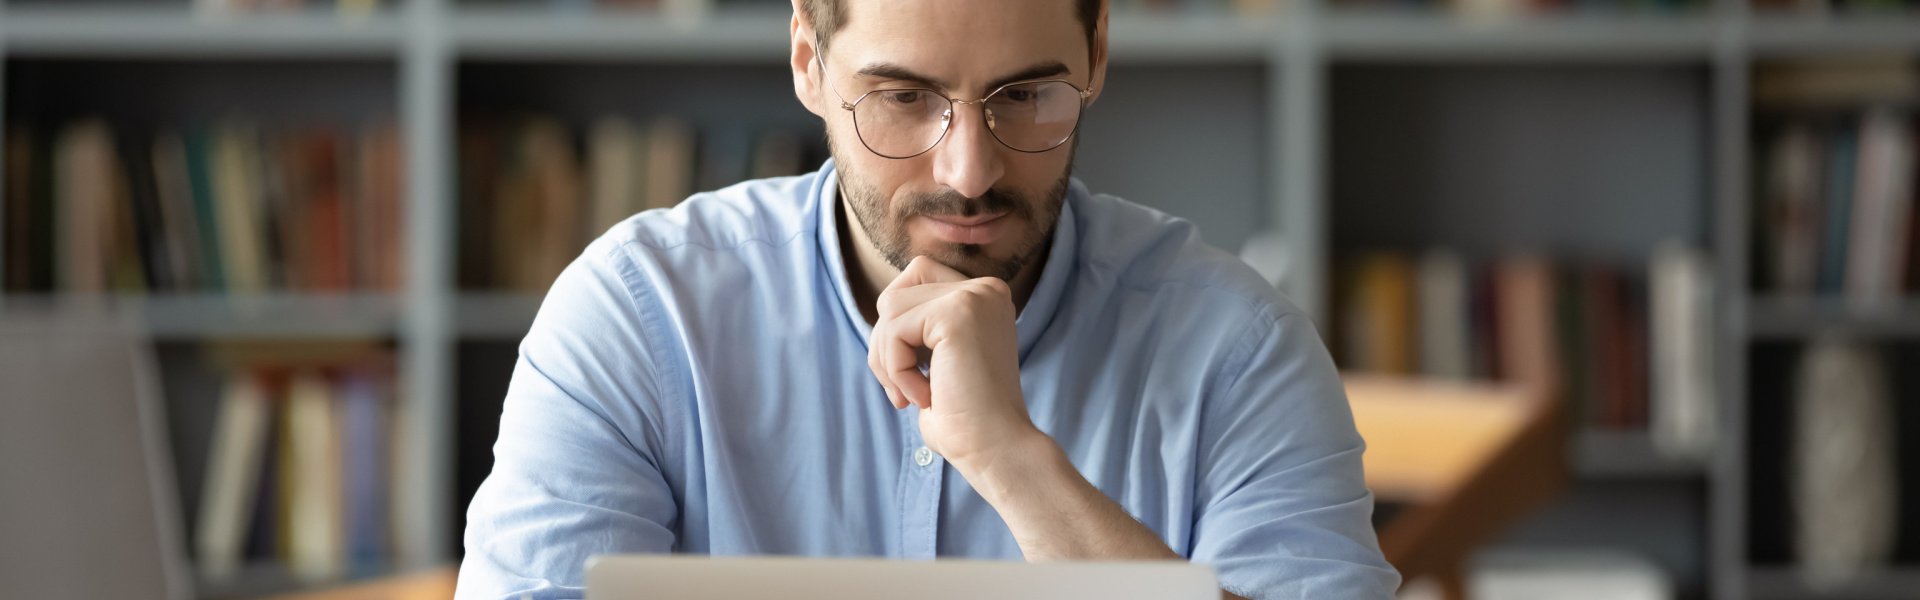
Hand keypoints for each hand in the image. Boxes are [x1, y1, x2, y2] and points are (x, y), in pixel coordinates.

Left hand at [867, 256, 1040, 468]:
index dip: (898, 328)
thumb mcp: (937, 360)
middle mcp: (985, 289)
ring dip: (887, 361)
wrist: (996, 449)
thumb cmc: (964, 418)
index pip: (915, 280)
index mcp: (984, 297)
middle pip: (896, 293)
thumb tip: (884, 308)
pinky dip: (896, 371)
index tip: (911, 375)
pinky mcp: (958, 312)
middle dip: (885, 345)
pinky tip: (925, 398)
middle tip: (902, 392)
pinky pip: (895, 330)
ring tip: (914, 397)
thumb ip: (918, 326)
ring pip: (890, 308)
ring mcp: (975, 296)